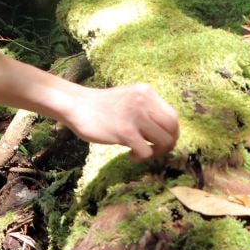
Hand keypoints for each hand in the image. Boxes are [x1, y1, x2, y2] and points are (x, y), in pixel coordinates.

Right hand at [64, 83, 179, 160]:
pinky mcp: (125, 131)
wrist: (76, 105)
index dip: (171, 133)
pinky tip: (129, 155)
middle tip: (154, 150)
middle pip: (173, 129)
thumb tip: (167, 134)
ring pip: (164, 141)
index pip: (173, 116)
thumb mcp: (130, 99)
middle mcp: (144, 101)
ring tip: (140, 153)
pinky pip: (147, 151)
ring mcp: (135, 116)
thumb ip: (147, 110)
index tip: (159, 141)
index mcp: (147, 92)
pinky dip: (141, 158)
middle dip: (168, 144)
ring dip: (156, 152)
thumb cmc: (103, 107)